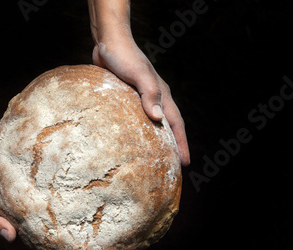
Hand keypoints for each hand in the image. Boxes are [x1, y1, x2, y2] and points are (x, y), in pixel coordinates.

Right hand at [0, 164, 66, 249]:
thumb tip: (11, 238)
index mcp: (5, 233)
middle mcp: (15, 225)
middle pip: (38, 241)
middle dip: (55, 249)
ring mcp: (20, 212)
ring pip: (41, 225)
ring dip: (56, 229)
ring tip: (76, 231)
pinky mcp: (24, 197)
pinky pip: (40, 207)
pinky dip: (51, 210)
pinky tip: (66, 207)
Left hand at [92, 35, 190, 165]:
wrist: (107, 41)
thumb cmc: (124, 56)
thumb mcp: (138, 74)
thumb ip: (149, 94)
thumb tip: (158, 119)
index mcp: (162, 94)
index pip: (176, 124)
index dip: (181, 143)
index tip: (185, 163)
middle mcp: (154, 97)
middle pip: (167, 126)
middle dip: (172, 145)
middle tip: (173, 165)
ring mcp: (140, 97)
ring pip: (152, 122)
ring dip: (156, 139)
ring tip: (155, 157)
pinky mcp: (126, 97)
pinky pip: (135, 118)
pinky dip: (138, 130)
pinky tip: (130, 139)